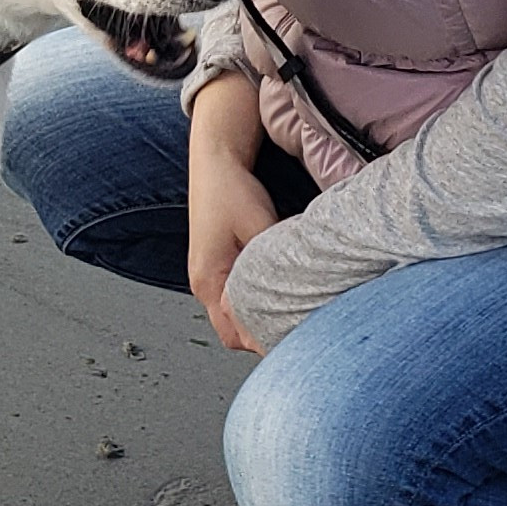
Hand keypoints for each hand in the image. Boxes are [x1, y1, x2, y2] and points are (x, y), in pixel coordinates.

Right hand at [187, 74, 276, 354]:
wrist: (215, 161)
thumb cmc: (231, 191)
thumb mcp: (259, 227)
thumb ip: (273, 265)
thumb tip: (301, 294)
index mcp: (209, 280)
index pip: (235, 334)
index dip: (265, 344)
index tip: (298, 343)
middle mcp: (204, 284)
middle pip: (234, 334)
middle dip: (263, 338)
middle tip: (302, 334)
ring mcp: (209, 277)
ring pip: (234, 318)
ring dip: (259, 321)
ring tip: (294, 316)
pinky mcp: (218, 267)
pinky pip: (235, 300)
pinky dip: (254, 305)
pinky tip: (279, 297)